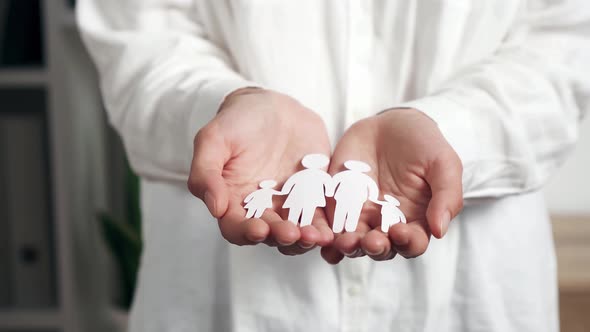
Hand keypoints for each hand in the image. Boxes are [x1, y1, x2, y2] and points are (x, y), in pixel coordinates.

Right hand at [188, 88, 333, 254]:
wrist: (274, 107)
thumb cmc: (237, 121)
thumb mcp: (213, 138)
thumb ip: (206, 171)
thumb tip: (214, 207)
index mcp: (232, 201)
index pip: (236, 228)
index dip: (246, 233)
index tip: (259, 230)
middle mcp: (260, 209)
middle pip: (269, 235)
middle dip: (281, 236)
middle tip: (292, 233)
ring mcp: (288, 205)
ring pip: (296, 231)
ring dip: (305, 238)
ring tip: (316, 235)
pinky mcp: (313, 196)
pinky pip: (320, 216)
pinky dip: (325, 225)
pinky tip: (332, 229)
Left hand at [321, 108, 462, 262]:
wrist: (390, 124)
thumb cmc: (423, 144)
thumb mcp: (443, 163)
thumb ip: (446, 195)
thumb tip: (440, 230)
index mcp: (416, 221)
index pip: (412, 243)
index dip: (407, 242)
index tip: (401, 231)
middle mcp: (387, 225)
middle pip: (381, 248)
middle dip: (376, 248)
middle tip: (371, 241)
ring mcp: (360, 216)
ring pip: (353, 242)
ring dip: (349, 246)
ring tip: (345, 242)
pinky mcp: (337, 204)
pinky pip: (329, 224)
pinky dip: (324, 234)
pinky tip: (322, 236)